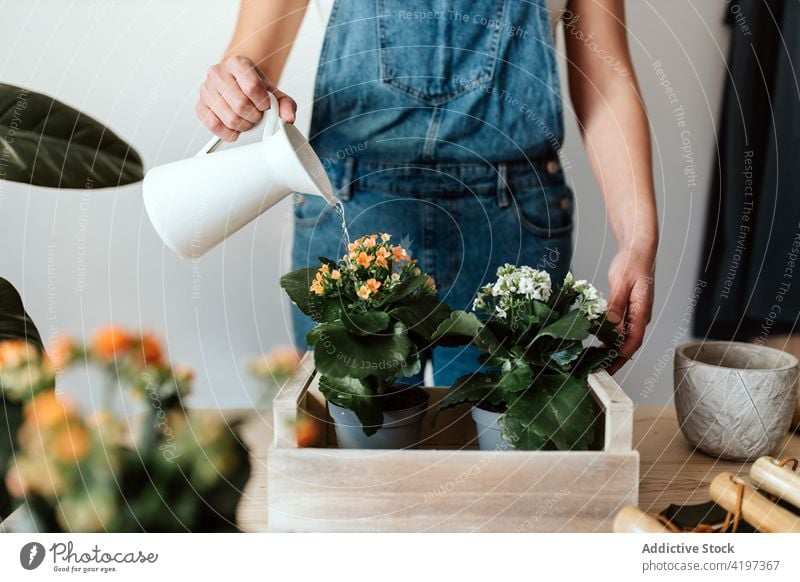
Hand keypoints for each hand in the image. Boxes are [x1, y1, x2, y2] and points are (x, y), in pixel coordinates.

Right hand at [196, 56, 296, 141]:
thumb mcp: (274, 92)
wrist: (238, 83)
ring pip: (230, 118)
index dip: (263, 103)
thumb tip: (288, 117)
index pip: (252, 87)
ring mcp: (206, 89)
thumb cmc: (254, 87)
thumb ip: (286, 103)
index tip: (265, 105)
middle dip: (254, 117)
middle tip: (257, 115)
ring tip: (247, 120)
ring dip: (244, 126)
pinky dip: (228, 132)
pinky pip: (213, 125)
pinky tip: (235, 128)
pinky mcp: (200, 106)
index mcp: (237, 63)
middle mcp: (217, 73)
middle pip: (241, 106)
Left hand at [605, 246, 655, 373]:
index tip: (607, 369)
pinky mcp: (628, 311)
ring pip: (622, 338)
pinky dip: (608, 338)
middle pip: (627, 344)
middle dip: (613, 360)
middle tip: (594, 370)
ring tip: (591, 361)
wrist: (638, 251)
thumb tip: (611, 325)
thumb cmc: (632, 263)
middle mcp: (640, 316)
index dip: (620, 358)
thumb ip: (616, 304)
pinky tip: (595, 343)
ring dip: (609, 350)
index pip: (633, 341)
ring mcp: (635, 314)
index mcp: (642, 311)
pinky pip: (618, 329)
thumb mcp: (621, 283)